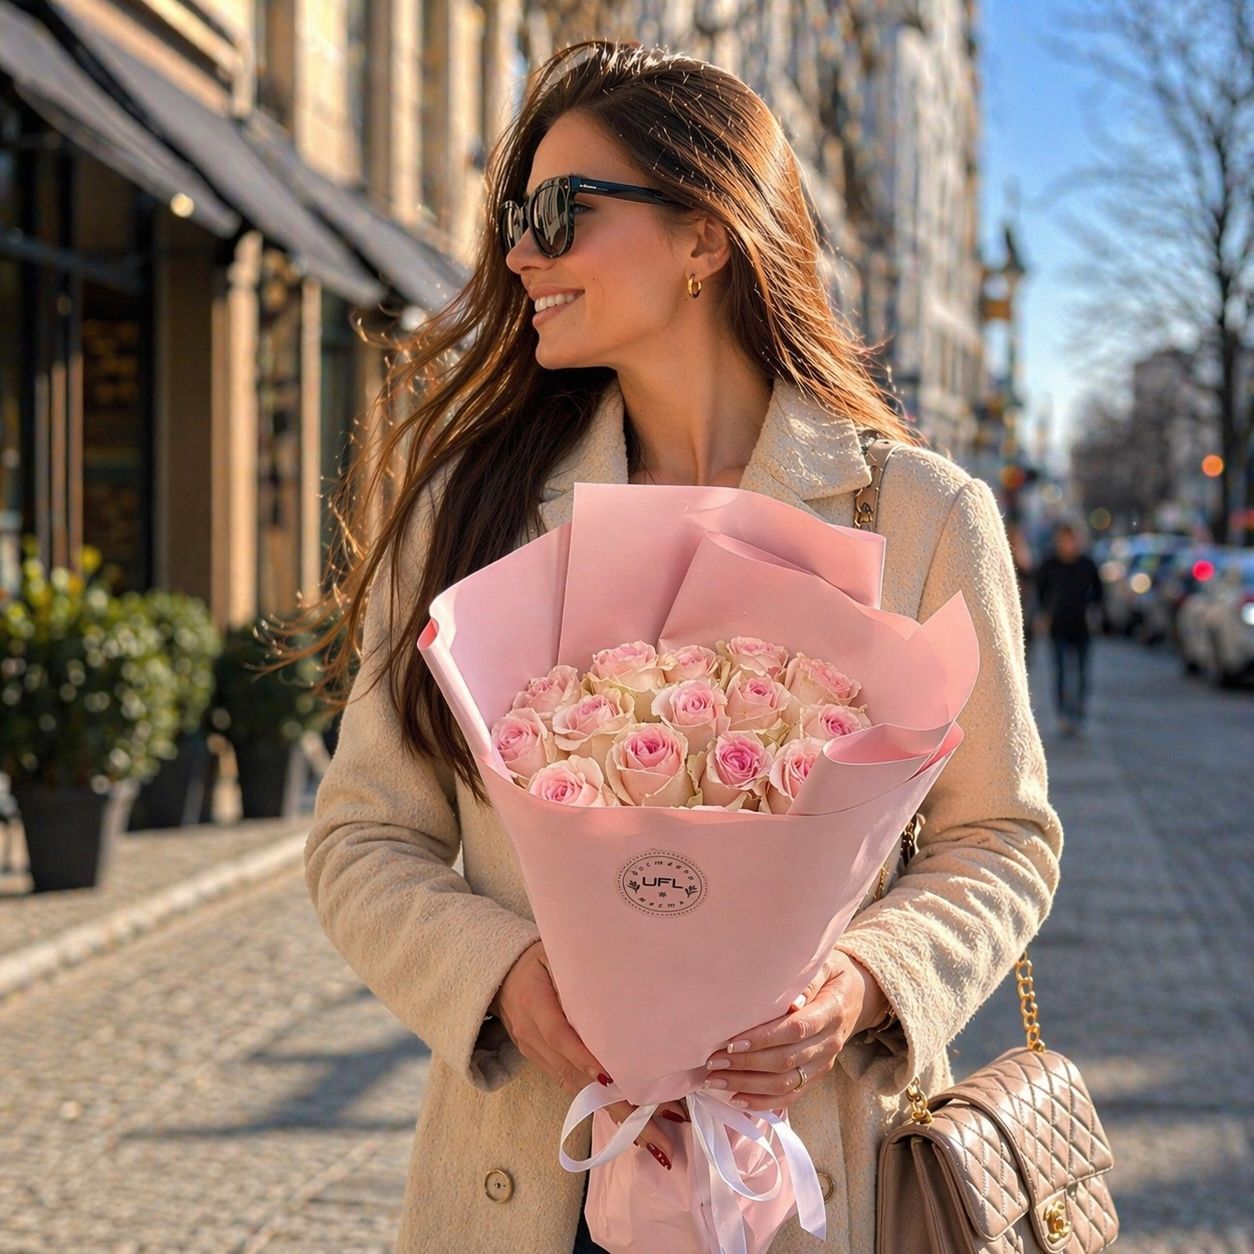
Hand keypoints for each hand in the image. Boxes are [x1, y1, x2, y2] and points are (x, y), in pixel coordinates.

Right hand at [492, 941, 685, 1170]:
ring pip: (575, 1090)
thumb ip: (577, 968)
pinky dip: (600, 1105)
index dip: (584, 1058)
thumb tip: (622, 978)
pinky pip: (571, 1087)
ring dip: (615, 1114)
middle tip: (654, 1132)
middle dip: (616, 1106)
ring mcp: (534, 1053)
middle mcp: (532, 1034)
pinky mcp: (541, 1063)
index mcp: (534, 1002)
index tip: (613, 1079)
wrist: (498, 975)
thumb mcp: (552, 952)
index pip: (559, 1035)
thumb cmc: (536, 959)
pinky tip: (630, 1122)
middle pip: (573, 1076)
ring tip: (652, 1136)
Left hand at [698, 950, 887, 1114]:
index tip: (733, 1042)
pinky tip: (737, 1098)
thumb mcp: (828, 966)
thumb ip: (810, 980)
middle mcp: (829, 1043)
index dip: (764, 1038)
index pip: (796, 1029)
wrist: (858, 996)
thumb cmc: (833, 976)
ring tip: (716, 1080)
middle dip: (747, 1064)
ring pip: (785, 1083)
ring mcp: (824, 1064)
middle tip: (714, 1061)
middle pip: (786, 1060)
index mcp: (832, 1013)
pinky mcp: (816, 1076)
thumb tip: (793, 1000)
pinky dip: (763, 1101)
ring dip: (748, 1085)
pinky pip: (791, 1096)